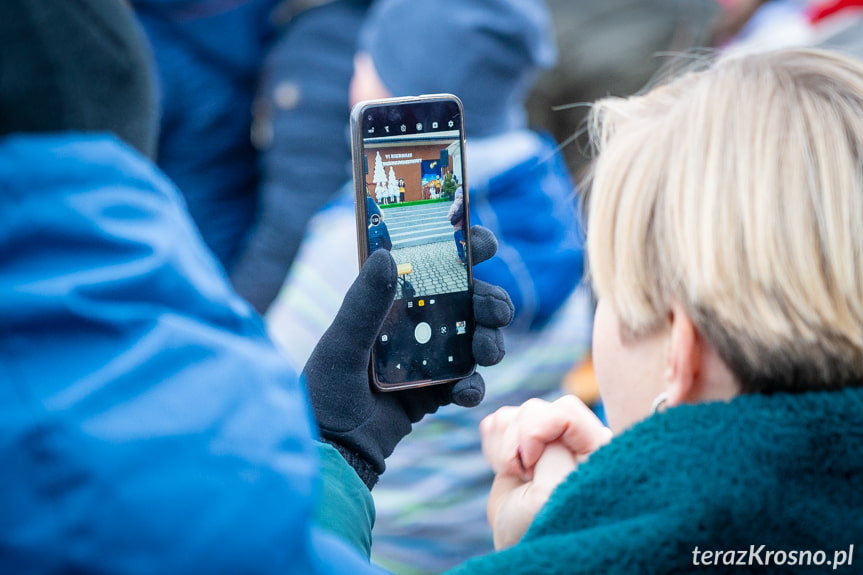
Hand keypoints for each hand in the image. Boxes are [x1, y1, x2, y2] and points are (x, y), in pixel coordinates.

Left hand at [303, 226, 513, 488]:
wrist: (332, 451)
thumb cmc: (326, 392)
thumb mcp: (342, 344)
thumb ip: (365, 302)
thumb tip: (388, 255)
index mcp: (392, 301)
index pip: (432, 264)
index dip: (463, 248)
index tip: (484, 243)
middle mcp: (415, 323)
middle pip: (469, 300)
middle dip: (491, 302)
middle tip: (495, 312)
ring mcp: (429, 357)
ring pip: (477, 338)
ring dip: (491, 341)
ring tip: (485, 353)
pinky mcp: (437, 391)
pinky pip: (468, 381)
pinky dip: (473, 386)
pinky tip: (462, 394)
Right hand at [480, 395, 610, 547]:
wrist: (519, 550)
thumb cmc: (542, 530)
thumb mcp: (552, 493)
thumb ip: (552, 450)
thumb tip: (539, 423)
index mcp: (596, 449)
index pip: (564, 411)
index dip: (536, 430)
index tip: (527, 464)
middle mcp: (574, 440)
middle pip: (537, 409)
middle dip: (517, 439)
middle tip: (521, 475)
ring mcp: (547, 442)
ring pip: (515, 414)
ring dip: (504, 443)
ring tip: (514, 475)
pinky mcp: (522, 445)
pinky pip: (499, 423)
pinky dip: (494, 444)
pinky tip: (505, 470)